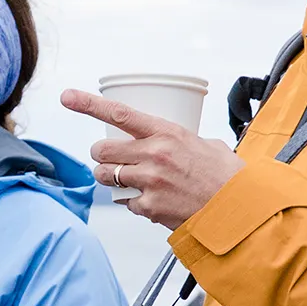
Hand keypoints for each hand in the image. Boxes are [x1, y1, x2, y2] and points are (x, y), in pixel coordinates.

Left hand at [64, 89, 241, 229]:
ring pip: (105, 176)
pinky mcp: (149, 206)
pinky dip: (131, 201)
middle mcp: (154, 155)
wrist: (238, 208)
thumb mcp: (204, 144)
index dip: (88, 104)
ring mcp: (149, 181)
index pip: (119, 114)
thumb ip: (178, 139)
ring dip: (109, 177)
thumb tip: (168, 140)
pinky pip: (123, 201)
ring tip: (129, 179)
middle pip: (102, 150)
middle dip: (102, 154)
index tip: (67, 97)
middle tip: (111, 158)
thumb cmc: (226, 176)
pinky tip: (151, 200)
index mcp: (167, 133)